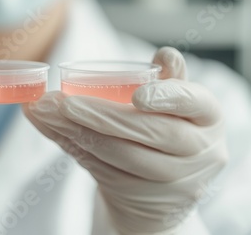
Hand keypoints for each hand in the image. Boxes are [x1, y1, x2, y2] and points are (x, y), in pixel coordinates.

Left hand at [24, 47, 227, 233]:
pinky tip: (48, 126)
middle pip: (152, 133)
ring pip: (120, 155)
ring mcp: (171, 181)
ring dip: (75, 130)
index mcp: (208, 118)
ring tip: (43, 110)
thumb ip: (166, 78)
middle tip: (64, 102)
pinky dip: (70, 145)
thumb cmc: (166, 126)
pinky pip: (100, 169)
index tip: (137, 94)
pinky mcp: (140, 197)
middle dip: (103, 117)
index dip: (168, 97)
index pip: (195, 103)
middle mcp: (198, 153)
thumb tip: (163, 53)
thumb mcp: (173, 103)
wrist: (161, 184)